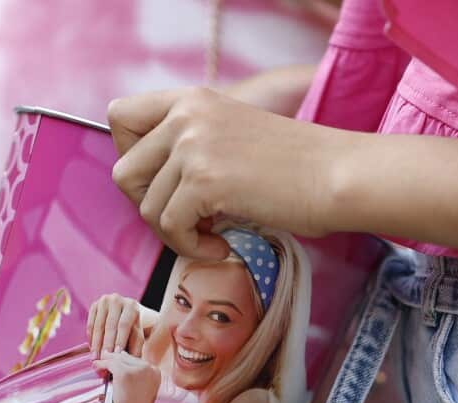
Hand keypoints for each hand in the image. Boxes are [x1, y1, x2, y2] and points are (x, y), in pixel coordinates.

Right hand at [86, 293, 146, 358]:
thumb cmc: (133, 328)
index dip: (119, 340)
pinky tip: (92, 349)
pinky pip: (91, 324)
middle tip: (103, 358)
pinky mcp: (94, 305)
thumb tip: (128, 359)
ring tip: (95, 358)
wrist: (126, 312)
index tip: (115, 355)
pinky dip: (91, 338)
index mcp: (131, 305)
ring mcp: (104, 301)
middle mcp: (117, 300)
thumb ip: (135, 346)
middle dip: (106, 343)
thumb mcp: (138, 335)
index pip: (123, 324)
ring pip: (98, 325)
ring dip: (96, 343)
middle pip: (110, 325)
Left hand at [93, 350, 160, 402]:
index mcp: (155, 371)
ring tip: (98, 366)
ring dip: (106, 361)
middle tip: (102, 363)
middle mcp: (149, 367)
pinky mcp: (124, 372)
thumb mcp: (142, 390)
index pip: (135, 360)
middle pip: (126, 357)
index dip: (122, 362)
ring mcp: (137, 369)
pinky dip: (101, 365)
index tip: (112, 366)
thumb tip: (122, 356)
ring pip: (117, 359)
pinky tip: (96, 367)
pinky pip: (109, 363)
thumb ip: (135, 375)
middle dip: (113, 360)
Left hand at [107, 87, 346, 257]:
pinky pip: (169, 228)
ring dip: (176, 233)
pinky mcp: (204, 181)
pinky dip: (192, 247)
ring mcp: (193, 146)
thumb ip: (190, 147)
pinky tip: (222, 245)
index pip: (120, 115)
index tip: (162, 181)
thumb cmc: (296, 168)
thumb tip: (148, 189)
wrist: (338, 176)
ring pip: (146, 207)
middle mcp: (186, 115)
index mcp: (191, 100)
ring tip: (214, 234)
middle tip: (188, 218)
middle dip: (150, 205)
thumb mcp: (232, 137)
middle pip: (124, 172)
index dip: (130, 157)